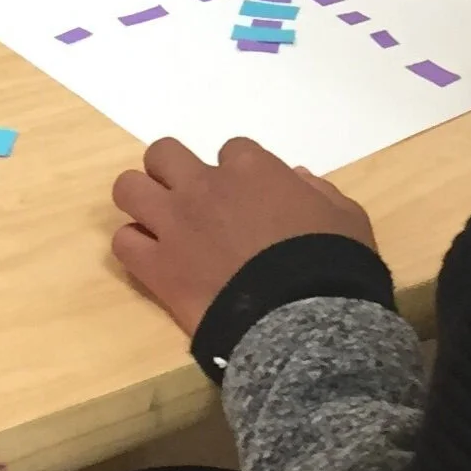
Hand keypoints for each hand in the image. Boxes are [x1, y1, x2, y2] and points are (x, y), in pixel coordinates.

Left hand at [112, 133, 379, 336]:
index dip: (236, 174)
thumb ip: (318, 191)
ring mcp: (175, 224)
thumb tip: (297, 179)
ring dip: (141, 200)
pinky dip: (135, 247)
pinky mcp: (156, 267)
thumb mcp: (346, 217)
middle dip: (172, 171)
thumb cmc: (331, 264)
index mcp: (252, 169)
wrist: (300, 320)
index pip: (231, 150)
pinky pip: (123, 242)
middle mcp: (204, 186)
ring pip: (128, 188)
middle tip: (187, 199)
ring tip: (157, 223)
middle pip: (163, 154)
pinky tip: (153, 261)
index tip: (245, 196)